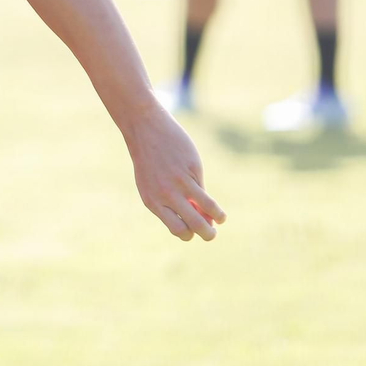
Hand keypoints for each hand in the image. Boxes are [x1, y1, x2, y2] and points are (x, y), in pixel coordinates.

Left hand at [124, 106, 225, 240]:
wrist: (146, 130)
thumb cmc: (152, 160)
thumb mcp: (154, 184)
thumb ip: (172, 203)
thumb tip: (202, 222)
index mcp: (152, 201)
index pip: (176, 229)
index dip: (188, 233)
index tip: (192, 227)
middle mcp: (165, 196)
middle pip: (193, 227)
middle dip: (206, 235)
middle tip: (211, 234)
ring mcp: (179, 184)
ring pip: (205, 213)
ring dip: (216, 222)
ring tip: (220, 220)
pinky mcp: (191, 171)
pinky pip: (206, 195)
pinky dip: (217, 209)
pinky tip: (219, 213)